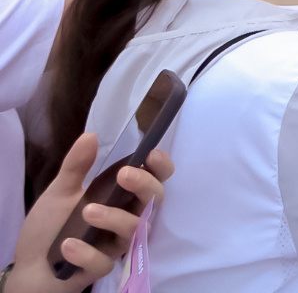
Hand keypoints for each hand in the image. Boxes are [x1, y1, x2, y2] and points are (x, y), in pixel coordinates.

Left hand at [10, 131, 168, 288]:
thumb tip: (90, 135)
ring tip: (87, 212)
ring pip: (133, 230)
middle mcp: (126, 218)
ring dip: (113, 218)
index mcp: (121, 197)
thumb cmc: (50, 226)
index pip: (154, 180)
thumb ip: (76, 167)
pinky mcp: (100, 268)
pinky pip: (103, 261)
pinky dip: (86, 253)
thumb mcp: (60, 192)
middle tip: (125, 174)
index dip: (160, 167)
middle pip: (153, 201)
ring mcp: (116, 244)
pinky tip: (68, 246)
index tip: (152, 154)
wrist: (29, 266)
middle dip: (144, 185)